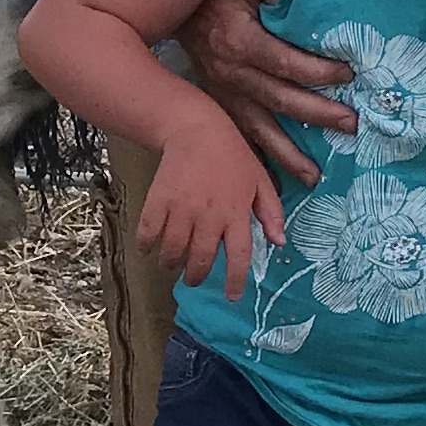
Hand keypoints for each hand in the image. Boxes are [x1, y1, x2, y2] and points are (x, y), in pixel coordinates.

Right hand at [141, 120, 284, 300]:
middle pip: (201, 260)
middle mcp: (209, 216)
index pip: (238, 257)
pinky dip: (145, 247)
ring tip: (173, 265)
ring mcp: (181, 209)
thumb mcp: (261, 181)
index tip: (232, 297)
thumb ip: (271, 213)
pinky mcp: (158, 200)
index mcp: (236, 213)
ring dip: (172, 264)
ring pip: (173, 251)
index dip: (235, 282)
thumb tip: (280, 243)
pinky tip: (147, 250)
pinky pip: (148, 233)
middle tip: (194, 279)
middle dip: (197, 276)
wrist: (196, 129)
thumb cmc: (233, 155)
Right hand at [180, 0, 355, 185]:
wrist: (171, 5)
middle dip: (317, 115)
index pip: (284, 62)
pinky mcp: (219, 105)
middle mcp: (231, 74)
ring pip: (258, 130)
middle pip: (279, 100)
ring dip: (287, 155)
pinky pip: (239, 138)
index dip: (317, 70)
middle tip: (351, 125)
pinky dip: (256, 162)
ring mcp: (223, 94)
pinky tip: (272, 186)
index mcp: (239, 40)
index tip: (348, 74)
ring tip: (315, 178)